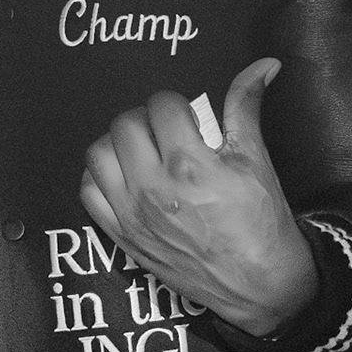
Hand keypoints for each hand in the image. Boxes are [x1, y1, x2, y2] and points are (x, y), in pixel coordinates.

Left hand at [80, 58, 315, 337]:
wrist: (261, 286)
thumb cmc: (262, 223)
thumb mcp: (257, 160)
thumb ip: (246, 107)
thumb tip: (263, 65)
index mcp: (187, 164)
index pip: (162, 105)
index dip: (177, 104)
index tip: (188, 117)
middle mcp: (152, 187)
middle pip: (125, 124)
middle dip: (147, 119)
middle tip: (167, 131)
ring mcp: (132, 215)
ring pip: (98, 154)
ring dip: (118, 144)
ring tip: (142, 149)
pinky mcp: (123, 237)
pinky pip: (88, 194)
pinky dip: (100, 178)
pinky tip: (123, 176)